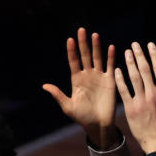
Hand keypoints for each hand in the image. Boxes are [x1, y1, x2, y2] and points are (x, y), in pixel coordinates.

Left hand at [43, 28, 118, 148]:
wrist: (98, 125)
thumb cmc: (82, 117)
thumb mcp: (68, 106)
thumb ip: (58, 95)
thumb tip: (44, 86)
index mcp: (76, 80)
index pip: (73, 62)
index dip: (71, 51)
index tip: (69, 40)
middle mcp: (88, 75)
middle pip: (85, 56)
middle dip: (83, 44)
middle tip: (81, 30)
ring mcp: (99, 77)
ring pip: (98, 58)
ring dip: (97, 47)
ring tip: (95, 35)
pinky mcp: (110, 81)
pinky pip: (110, 67)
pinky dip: (111, 57)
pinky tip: (111, 47)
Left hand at [114, 42, 155, 153]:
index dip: (154, 54)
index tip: (149, 44)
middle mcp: (153, 94)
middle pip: (145, 70)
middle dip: (139, 55)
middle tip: (134, 44)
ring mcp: (141, 101)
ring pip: (134, 78)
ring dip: (130, 64)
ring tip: (126, 53)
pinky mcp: (131, 109)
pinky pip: (124, 91)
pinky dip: (120, 80)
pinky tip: (117, 70)